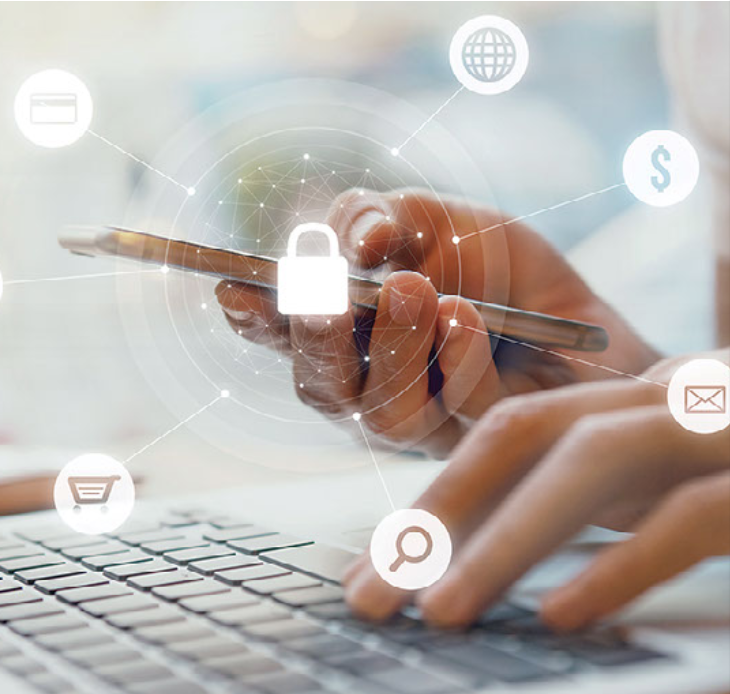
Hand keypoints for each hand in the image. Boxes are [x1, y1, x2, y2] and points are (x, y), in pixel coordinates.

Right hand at [216, 189, 656, 455]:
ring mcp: (427, 423)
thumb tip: (353, 241)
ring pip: (386, 413)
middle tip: (326, 295)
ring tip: (414, 290)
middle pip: (323, 390)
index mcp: (349, 338)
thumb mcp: (431, 219)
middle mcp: (374, 388)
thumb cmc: (494, 266)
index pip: (288, 337)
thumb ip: (378, 219)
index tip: (232, 289)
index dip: (257, 319)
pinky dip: (458, 359)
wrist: (577, 314)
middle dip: (317, 342)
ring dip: (394, 348)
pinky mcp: (484, 439)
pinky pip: (461, 413)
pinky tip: (464, 318)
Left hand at [343, 349, 729, 629]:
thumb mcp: (662, 478)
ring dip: (507, 538)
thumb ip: (595, 501)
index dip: (435, 496)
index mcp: (629, 400)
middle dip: (439, 513)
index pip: (509, 433)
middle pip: (527, 433)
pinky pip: (693, 512)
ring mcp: (722, 426)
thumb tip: (494, 557)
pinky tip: (562, 615)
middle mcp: (668, 398)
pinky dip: (623, 560)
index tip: (378, 570)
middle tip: (371, 600)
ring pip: (593, 458)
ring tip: (443, 612)